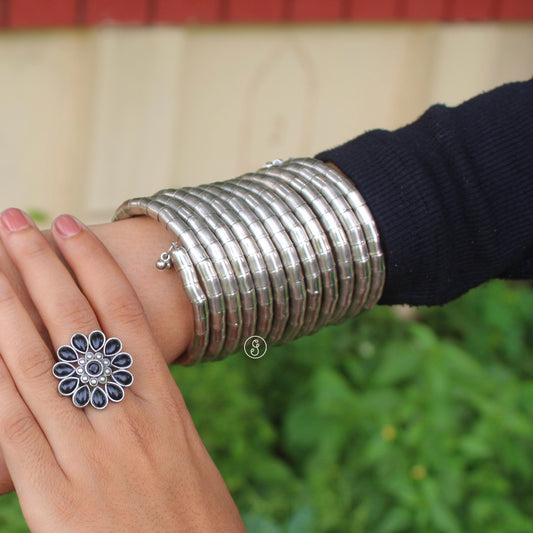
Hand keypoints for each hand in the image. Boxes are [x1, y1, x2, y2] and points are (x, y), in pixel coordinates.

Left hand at [0, 209, 244, 531]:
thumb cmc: (198, 522)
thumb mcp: (184, 456)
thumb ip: (150, 416)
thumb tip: (123, 380)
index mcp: (162, 404)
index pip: (124, 316)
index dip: (94, 267)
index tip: (72, 228)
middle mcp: (123, 414)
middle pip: (75, 325)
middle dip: (42, 267)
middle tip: (16, 221)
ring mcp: (85, 450)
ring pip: (34, 362)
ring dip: (6, 307)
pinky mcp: (51, 492)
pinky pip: (10, 420)